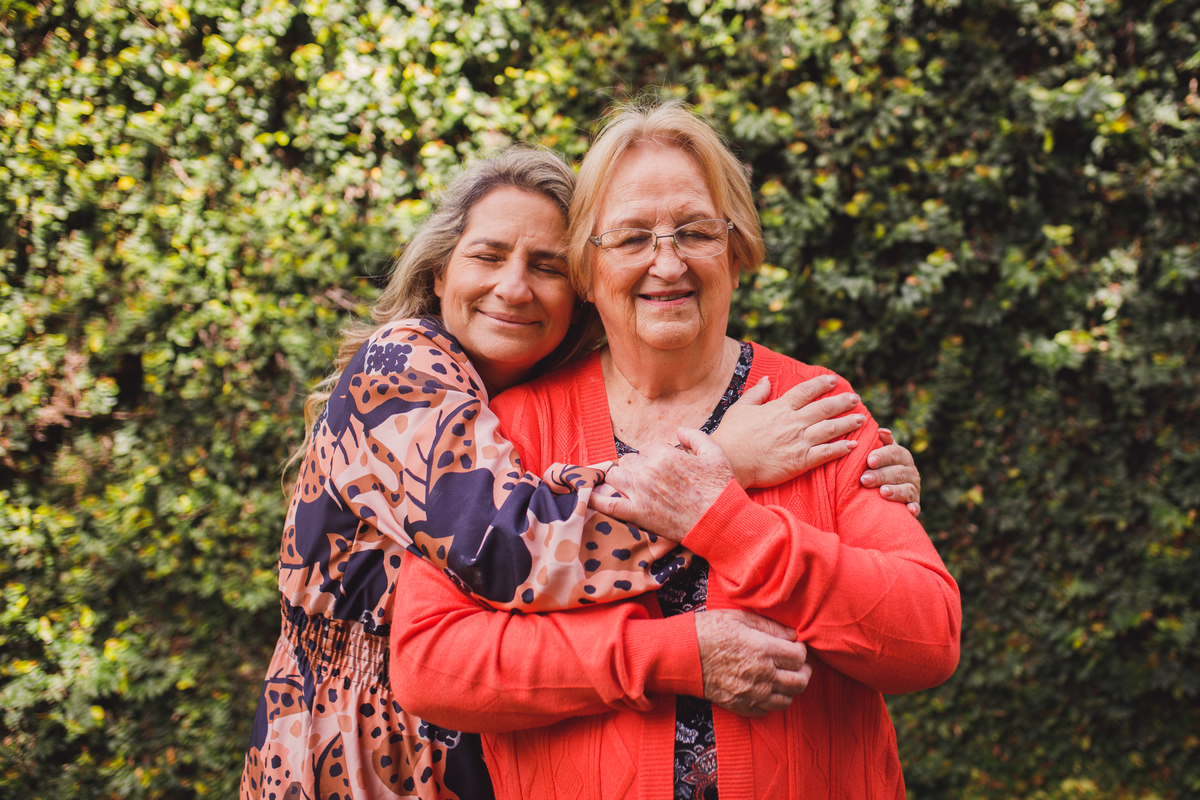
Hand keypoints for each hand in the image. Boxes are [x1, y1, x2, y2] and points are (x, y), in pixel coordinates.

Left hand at [587, 428, 734, 543]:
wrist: (721, 522)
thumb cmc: (720, 488)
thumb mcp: (714, 453)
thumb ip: (694, 436)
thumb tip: (678, 430)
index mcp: (664, 454)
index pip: (647, 447)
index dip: (655, 455)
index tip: (665, 466)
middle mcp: (647, 471)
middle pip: (629, 460)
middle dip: (639, 466)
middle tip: (653, 478)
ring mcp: (639, 493)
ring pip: (615, 476)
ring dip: (621, 478)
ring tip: (632, 485)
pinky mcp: (636, 514)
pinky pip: (607, 505)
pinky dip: (595, 499)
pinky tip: (589, 495)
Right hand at [695, 609, 811, 717]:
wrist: (681, 654)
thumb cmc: (707, 631)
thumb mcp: (738, 617)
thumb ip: (769, 626)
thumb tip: (792, 635)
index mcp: (762, 650)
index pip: (799, 656)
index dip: (801, 650)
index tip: (794, 645)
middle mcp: (761, 675)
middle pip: (799, 681)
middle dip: (804, 671)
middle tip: (798, 663)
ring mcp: (751, 693)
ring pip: (787, 700)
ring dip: (790, 688)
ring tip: (784, 676)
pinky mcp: (740, 705)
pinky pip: (767, 711)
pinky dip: (772, 702)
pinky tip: (767, 689)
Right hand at [710, 375, 864, 487]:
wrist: (728, 461)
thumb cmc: (731, 435)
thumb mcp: (740, 408)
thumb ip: (756, 393)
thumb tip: (766, 380)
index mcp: (779, 408)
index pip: (806, 391)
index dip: (822, 384)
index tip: (834, 380)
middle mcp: (793, 422)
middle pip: (824, 408)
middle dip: (842, 402)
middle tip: (856, 399)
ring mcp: (798, 441)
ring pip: (830, 429)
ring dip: (847, 423)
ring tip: (860, 419)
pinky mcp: (800, 461)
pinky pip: (826, 454)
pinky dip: (841, 449)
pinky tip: (853, 445)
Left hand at [860, 428, 921, 516]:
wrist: (886, 491)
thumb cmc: (879, 467)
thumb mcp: (880, 452)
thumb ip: (880, 442)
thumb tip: (881, 430)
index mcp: (902, 456)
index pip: (894, 453)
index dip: (882, 456)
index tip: (869, 460)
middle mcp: (911, 472)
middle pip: (898, 472)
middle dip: (881, 475)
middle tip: (865, 479)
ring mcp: (914, 489)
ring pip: (907, 489)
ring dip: (895, 491)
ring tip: (882, 492)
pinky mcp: (914, 505)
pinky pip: (916, 507)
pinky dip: (912, 509)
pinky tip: (907, 510)